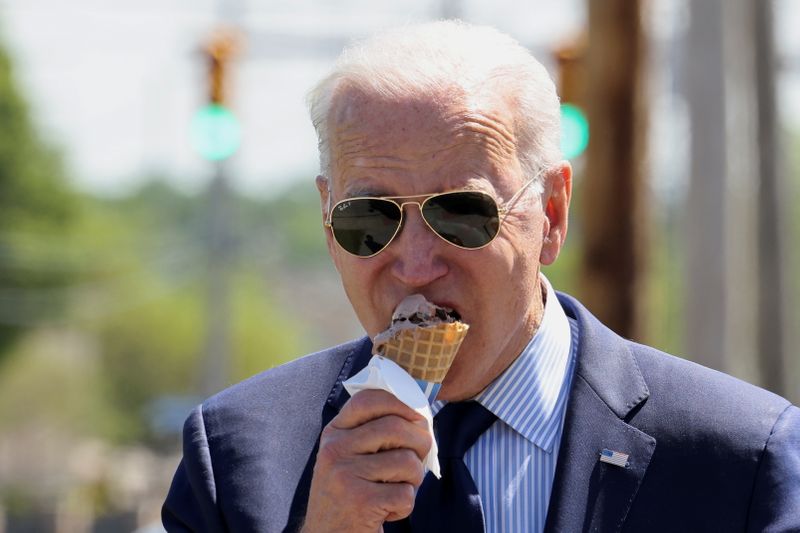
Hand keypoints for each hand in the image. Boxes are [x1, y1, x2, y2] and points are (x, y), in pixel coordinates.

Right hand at [301, 389, 431, 532]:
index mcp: (334, 433)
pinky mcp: (359, 502)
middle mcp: (335, 449)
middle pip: (396, 427)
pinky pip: (405, 494)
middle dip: (420, 443)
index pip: (369, 399)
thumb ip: (375, 433)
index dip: (401, 404)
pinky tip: (386, 511)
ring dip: (413, 481)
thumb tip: (420, 416)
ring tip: (396, 491)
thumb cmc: (350, 495)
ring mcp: (345, 475)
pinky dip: (405, 507)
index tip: (416, 418)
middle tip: (419, 460)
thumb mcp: (351, 457)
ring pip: (407, 461)